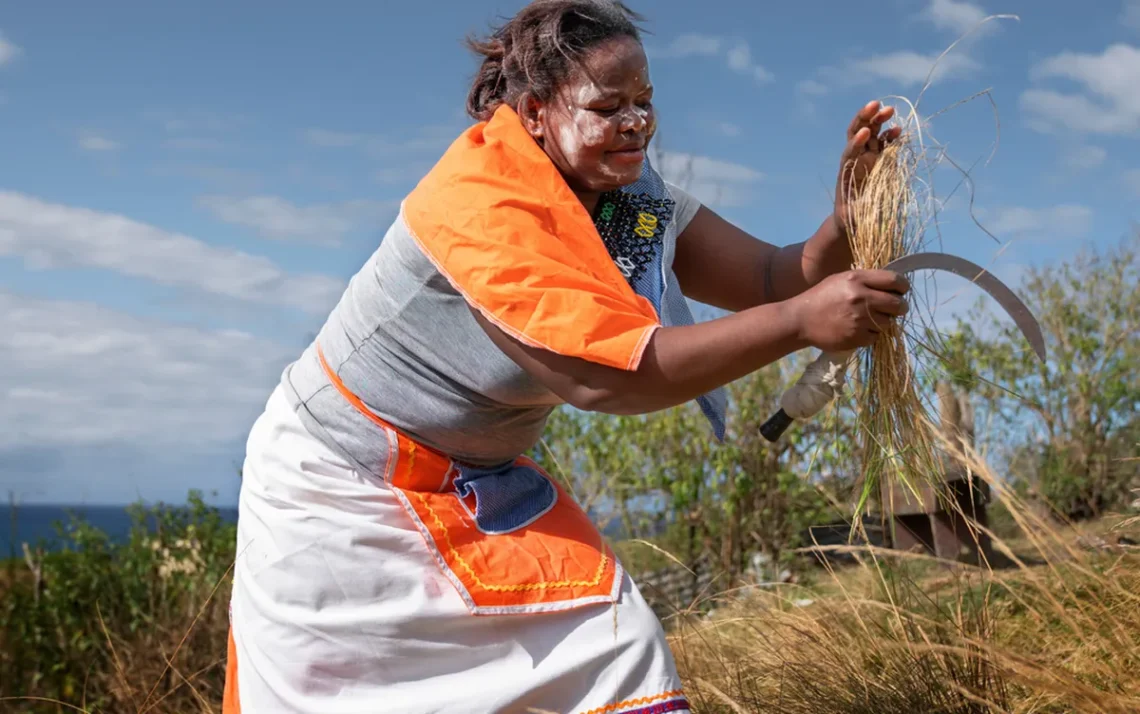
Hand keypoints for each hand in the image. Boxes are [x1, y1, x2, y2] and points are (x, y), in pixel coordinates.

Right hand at [789, 269, 909, 351]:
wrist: (800, 320)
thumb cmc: (821, 297)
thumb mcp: (841, 279)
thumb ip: (866, 280)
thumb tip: (893, 286)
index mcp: (857, 279)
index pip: (894, 280)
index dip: (903, 286)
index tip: (902, 291)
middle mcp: (860, 298)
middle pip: (897, 304)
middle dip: (900, 307)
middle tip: (895, 308)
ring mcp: (859, 319)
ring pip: (889, 323)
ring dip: (884, 322)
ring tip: (870, 319)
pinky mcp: (856, 337)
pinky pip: (876, 337)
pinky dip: (871, 334)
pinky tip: (859, 329)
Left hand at [833, 100, 901, 235]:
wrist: (852, 216)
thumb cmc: (851, 218)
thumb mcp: (851, 217)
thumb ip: (858, 211)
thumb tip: (867, 207)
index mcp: (847, 172)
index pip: (849, 152)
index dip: (856, 143)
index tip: (863, 133)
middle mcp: (856, 160)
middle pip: (857, 133)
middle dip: (865, 118)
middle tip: (875, 105)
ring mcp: (868, 157)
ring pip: (871, 133)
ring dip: (878, 119)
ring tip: (889, 109)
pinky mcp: (880, 159)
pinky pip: (885, 143)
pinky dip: (891, 135)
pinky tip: (898, 129)